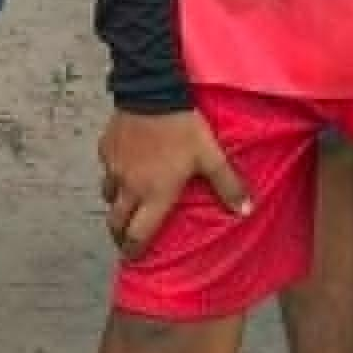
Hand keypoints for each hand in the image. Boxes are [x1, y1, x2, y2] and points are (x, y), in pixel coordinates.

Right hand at [96, 107, 245, 257]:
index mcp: (154, 194)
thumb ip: (228, 185)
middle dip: (119, 234)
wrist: (152, 93)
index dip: (134, 250)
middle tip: (125, 240)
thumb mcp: (211, 157)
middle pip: (115, 221)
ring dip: (116, 204)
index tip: (134, 258)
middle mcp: (129, 187)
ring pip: (108, 195)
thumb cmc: (183, 128)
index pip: (138, 234)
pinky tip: (125, 166)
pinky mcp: (105, 148)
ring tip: (125, 203)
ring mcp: (114, 167)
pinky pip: (106, 168)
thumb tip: (246, 211)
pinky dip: (114, 174)